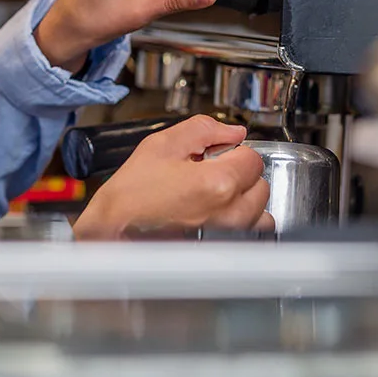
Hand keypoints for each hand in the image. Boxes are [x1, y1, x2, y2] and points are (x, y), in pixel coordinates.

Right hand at [72, 115, 273, 239]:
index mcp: (218, 182)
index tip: (212, 155)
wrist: (116, 227)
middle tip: (210, 172)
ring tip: (217, 194)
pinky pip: (250, 231)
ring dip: (246, 198)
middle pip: (260, 183)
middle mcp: (229, 212)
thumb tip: (233, 131)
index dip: (231, 151)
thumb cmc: (132, 191)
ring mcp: (227, 234)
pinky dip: (243, 221)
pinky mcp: (222, 247)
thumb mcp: (163, 144)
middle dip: (240, 173)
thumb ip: (204, 129)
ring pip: (261, 211)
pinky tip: (217, 212)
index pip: (253, 157)